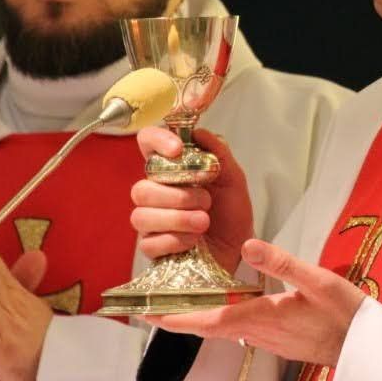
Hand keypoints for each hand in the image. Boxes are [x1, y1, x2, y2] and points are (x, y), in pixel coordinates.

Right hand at [132, 127, 253, 271]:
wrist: (240, 248)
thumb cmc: (231, 213)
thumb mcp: (233, 179)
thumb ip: (219, 153)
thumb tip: (199, 132)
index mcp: (171, 170)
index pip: (147, 143)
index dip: (157, 141)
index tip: (178, 149)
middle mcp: (155, 193)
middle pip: (141, 188)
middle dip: (177, 196)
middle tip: (205, 201)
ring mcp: (150, 222)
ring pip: (141, 216)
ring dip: (178, 219)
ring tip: (204, 221)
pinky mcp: (151, 248)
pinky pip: (149, 243)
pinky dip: (176, 240)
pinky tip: (194, 241)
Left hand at [143, 239, 365, 366]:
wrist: (364, 348)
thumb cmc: (345, 315)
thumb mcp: (319, 280)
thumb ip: (283, 262)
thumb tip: (247, 244)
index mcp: (261, 317)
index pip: (208, 319)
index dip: (176, 317)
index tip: (148, 313)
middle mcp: (257, 333)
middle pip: (208, 327)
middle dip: (178, 319)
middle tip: (151, 308)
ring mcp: (266, 340)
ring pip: (222, 330)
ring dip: (199, 319)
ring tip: (180, 303)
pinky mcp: (276, 341)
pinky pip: (238, 331)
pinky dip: (221, 319)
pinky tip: (224, 307)